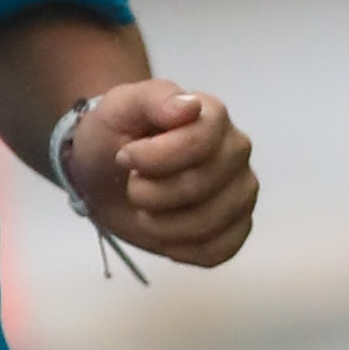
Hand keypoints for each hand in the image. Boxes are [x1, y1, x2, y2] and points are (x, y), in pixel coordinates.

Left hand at [61, 75, 254, 267]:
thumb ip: (153, 98)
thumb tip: (190, 106)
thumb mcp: (120, 106)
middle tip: (132, 186)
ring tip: (145, 210)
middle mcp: (236, 151)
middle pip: (200, 186)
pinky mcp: (236, 227)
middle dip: (150, 193)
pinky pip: (219, 251)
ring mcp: (241, 191)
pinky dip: (182, 250)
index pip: (199, 143)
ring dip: (161, 226)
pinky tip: (164, 235)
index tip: (124, 157)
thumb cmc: (116, 135)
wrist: (107, 174)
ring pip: (210, 223)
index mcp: (214, 116)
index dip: (153, 158)